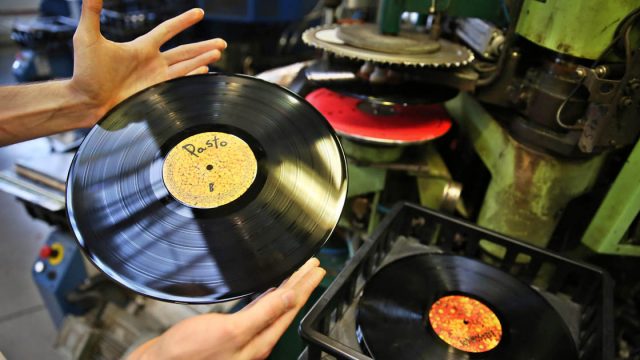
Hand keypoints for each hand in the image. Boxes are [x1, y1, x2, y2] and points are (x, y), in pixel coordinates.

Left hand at [70, 0, 225, 126]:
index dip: (183, 21)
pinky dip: (194, 77)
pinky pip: (180, 83)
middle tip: (222, 42)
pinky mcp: (156, 93)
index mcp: (141, 47)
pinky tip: (206, 73)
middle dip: (203, 45)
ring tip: (218, 52)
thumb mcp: (87, 37)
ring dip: (203, 59)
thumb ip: (92, 12)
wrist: (86, 100)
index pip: (167, 30)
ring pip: (186, 66)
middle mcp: (152, 62)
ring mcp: (156, 79)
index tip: (199, 13)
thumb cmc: (84, 70)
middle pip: (184, 50)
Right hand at [128, 258, 325, 359]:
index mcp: (260, 341)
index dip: (305, 286)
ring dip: (287, 289)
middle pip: (285, 307)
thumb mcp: (231, 331)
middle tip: (313, 266)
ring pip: (273, 308)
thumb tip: (290, 297)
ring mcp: (243, 338)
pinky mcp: (229, 335)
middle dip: (300, 284)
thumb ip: (263, 315)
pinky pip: (257, 312)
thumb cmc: (188, 356)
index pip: (291, 307)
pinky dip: (267, 298)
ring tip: (299, 274)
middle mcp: (255, 341)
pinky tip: (268, 292)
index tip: (316, 269)